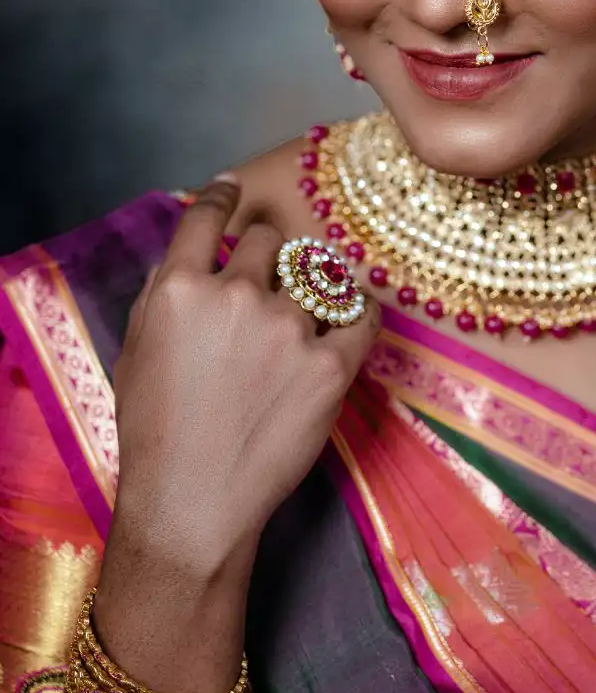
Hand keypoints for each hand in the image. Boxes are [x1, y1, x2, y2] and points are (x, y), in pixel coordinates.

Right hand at [110, 177, 379, 574]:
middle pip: (269, 241)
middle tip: (268, 290)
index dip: (224, 196)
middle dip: (269, 259)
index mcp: (180, 289)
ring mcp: (288, 329)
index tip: (235, 190)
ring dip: (312, 291)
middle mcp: (235, 295)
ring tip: (305, 320)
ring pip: (316, 276)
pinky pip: (361, 315)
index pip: (207, 215)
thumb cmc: (156, 434)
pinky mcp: (331, 365)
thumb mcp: (137, 350)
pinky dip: (357, 314)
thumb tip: (189, 251)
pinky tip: (350, 321)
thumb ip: (164, 293)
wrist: (194, 502)